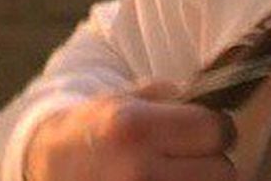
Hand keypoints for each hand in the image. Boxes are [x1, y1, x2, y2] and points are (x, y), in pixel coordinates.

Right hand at [24, 80, 236, 180]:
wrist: (48, 167)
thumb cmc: (97, 129)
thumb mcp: (128, 98)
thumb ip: (176, 97)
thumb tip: (219, 105)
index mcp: (135, 128)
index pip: (216, 130)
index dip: (218, 129)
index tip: (207, 132)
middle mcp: (136, 171)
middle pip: (222, 172)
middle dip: (214, 163)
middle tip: (193, 159)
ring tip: (178, 175)